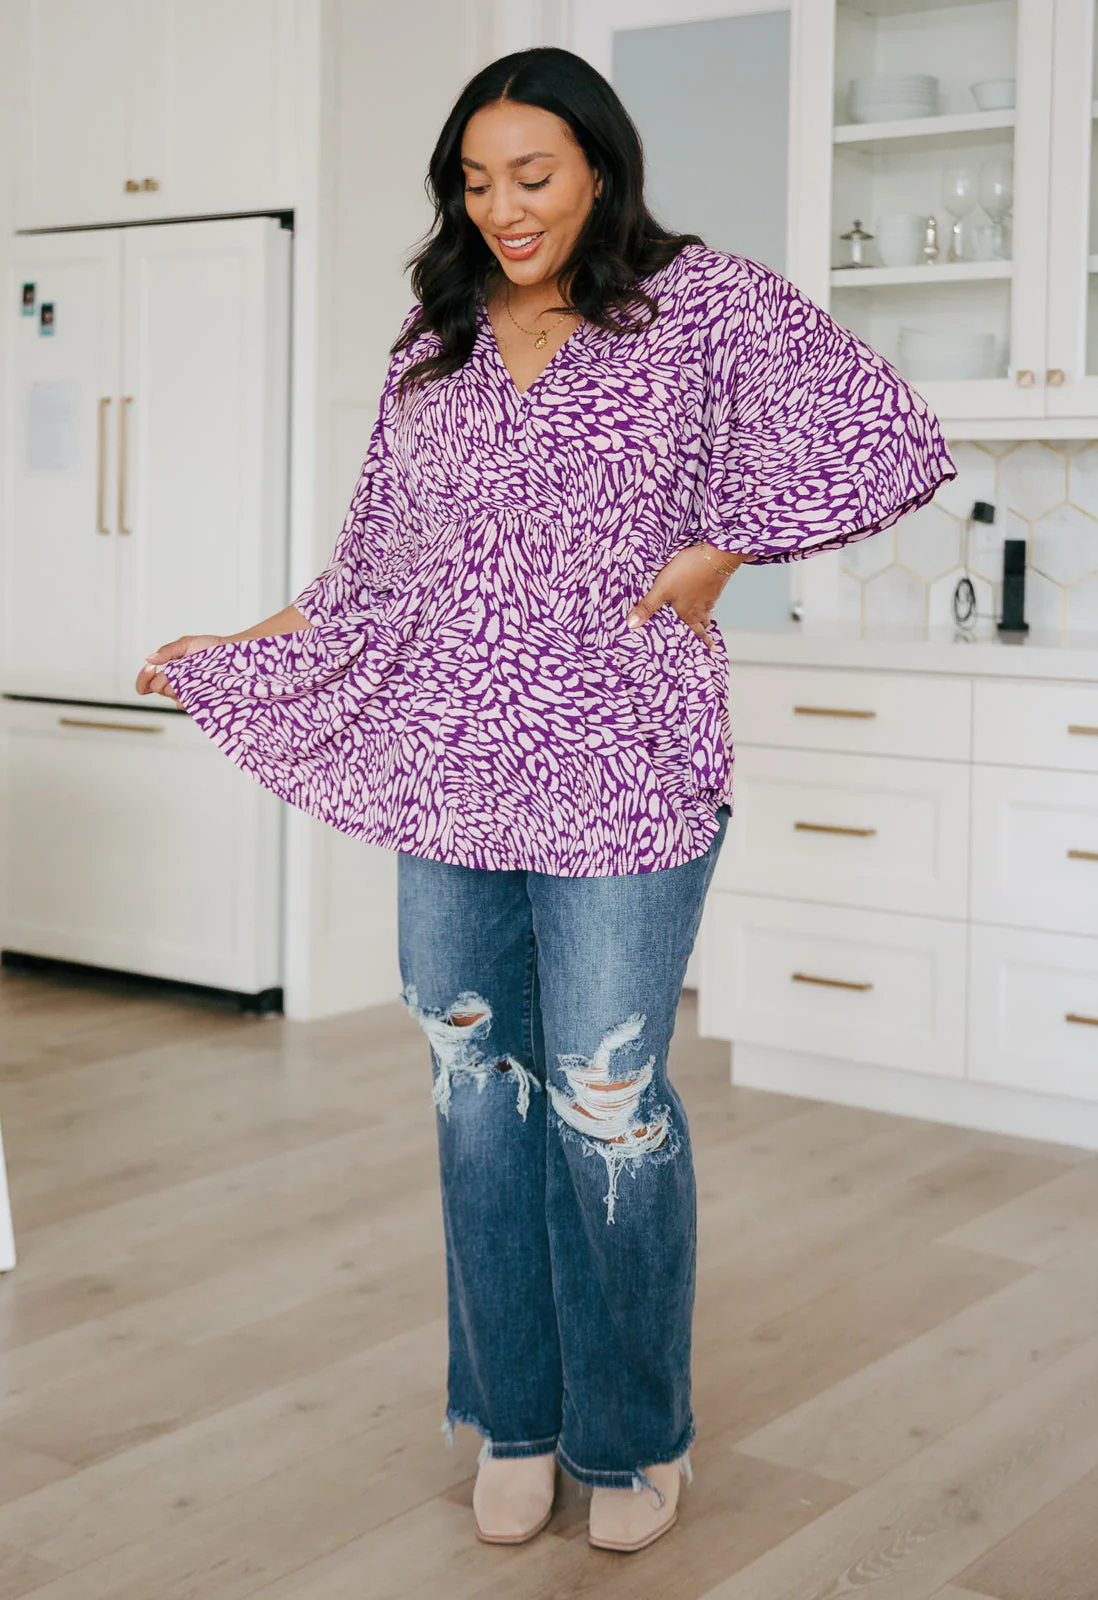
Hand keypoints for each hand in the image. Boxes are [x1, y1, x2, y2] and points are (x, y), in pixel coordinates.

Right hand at [135, 634, 226, 699]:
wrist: (234, 653)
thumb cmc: (211, 648)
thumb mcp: (187, 644)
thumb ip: (168, 651)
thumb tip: (149, 658)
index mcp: (169, 674)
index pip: (146, 685)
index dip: (143, 679)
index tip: (150, 668)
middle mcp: (177, 687)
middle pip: (159, 689)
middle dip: (163, 678)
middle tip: (175, 668)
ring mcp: (189, 695)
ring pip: (174, 697)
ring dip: (178, 686)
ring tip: (191, 674)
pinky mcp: (203, 702)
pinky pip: (192, 705)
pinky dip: (192, 696)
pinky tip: (200, 686)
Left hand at [625, 544, 744, 650]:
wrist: (714, 555)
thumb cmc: (687, 573)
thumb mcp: (661, 590)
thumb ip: (647, 607)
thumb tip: (632, 625)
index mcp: (689, 615)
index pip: (697, 634)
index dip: (702, 642)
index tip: (710, 650)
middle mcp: (702, 609)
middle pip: (704, 624)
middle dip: (704, 632)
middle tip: (708, 639)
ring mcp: (710, 596)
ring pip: (708, 610)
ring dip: (706, 616)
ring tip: (705, 619)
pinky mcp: (714, 583)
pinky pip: (711, 596)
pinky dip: (707, 599)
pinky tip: (704, 594)